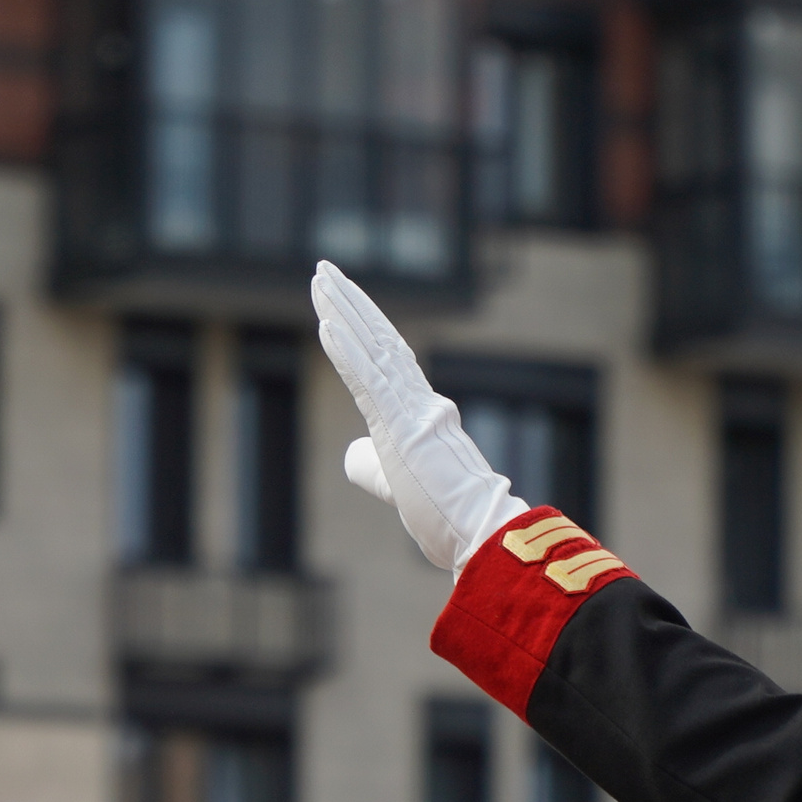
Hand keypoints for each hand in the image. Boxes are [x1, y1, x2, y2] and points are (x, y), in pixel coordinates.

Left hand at [312, 261, 525, 575]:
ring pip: (373, 348)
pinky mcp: (404, 425)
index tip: (340, 299)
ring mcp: (413, 409)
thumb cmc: (446, 516)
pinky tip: (327, 323)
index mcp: (420, 411)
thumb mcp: (396, 484)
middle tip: (325, 268)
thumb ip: (373, 464)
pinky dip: (347, 350)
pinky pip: (370, 380)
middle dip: (350, 302)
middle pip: (379, 339)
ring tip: (320, 279)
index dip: (362, 324)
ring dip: (343, 311)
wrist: (480, 533)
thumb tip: (352, 453)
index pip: (386, 357)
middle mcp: (420, 400)